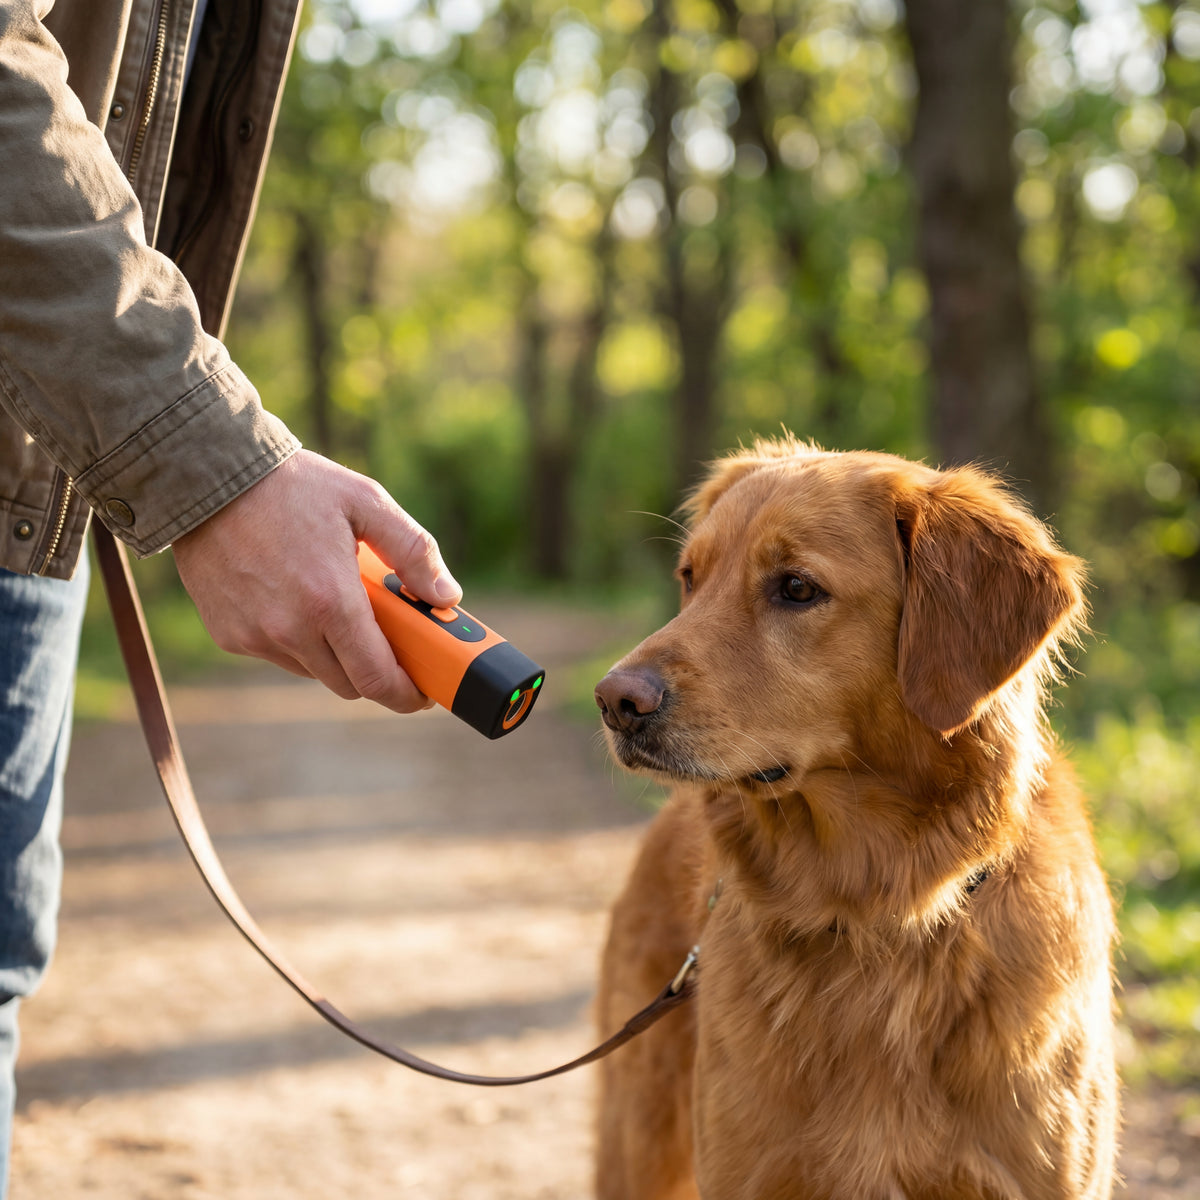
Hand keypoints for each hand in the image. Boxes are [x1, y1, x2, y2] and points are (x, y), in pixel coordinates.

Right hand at [172, 450, 461, 712]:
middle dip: (375, 673)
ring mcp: (255, 636)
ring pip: (313, 671)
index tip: (422, 693)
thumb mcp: (367, 502)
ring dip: (335, 655)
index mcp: (330, 601)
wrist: (208, 475)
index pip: (376, 677)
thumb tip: (447, 597)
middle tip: (392, 647)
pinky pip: (277, 654)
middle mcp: (289, 629)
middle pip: (348, 683)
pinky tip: (299, 601)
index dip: (405, 694)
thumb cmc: (295, 485)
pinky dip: (298, 641)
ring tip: (341, 610)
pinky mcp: (229, 634)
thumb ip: (414, 552)